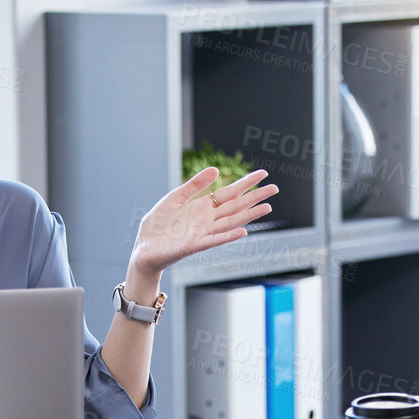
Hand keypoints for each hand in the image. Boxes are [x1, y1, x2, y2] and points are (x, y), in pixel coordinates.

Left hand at [129, 167, 278, 277]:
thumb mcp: (175, 198)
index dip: (246, 183)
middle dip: (255, 197)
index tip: (263, 173)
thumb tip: (216, 170)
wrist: (143, 248)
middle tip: (275, 188)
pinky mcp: (192, 246)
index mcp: (203, 208)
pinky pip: (213, 240)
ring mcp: (202, 233)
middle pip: (236, 206)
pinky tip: (243, 231)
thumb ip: (194, 185)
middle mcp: (207, 221)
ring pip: (230, 222)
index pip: (229, 193)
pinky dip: (228, 236)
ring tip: (267, 207)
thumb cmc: (157, 225)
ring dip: (249, 216)